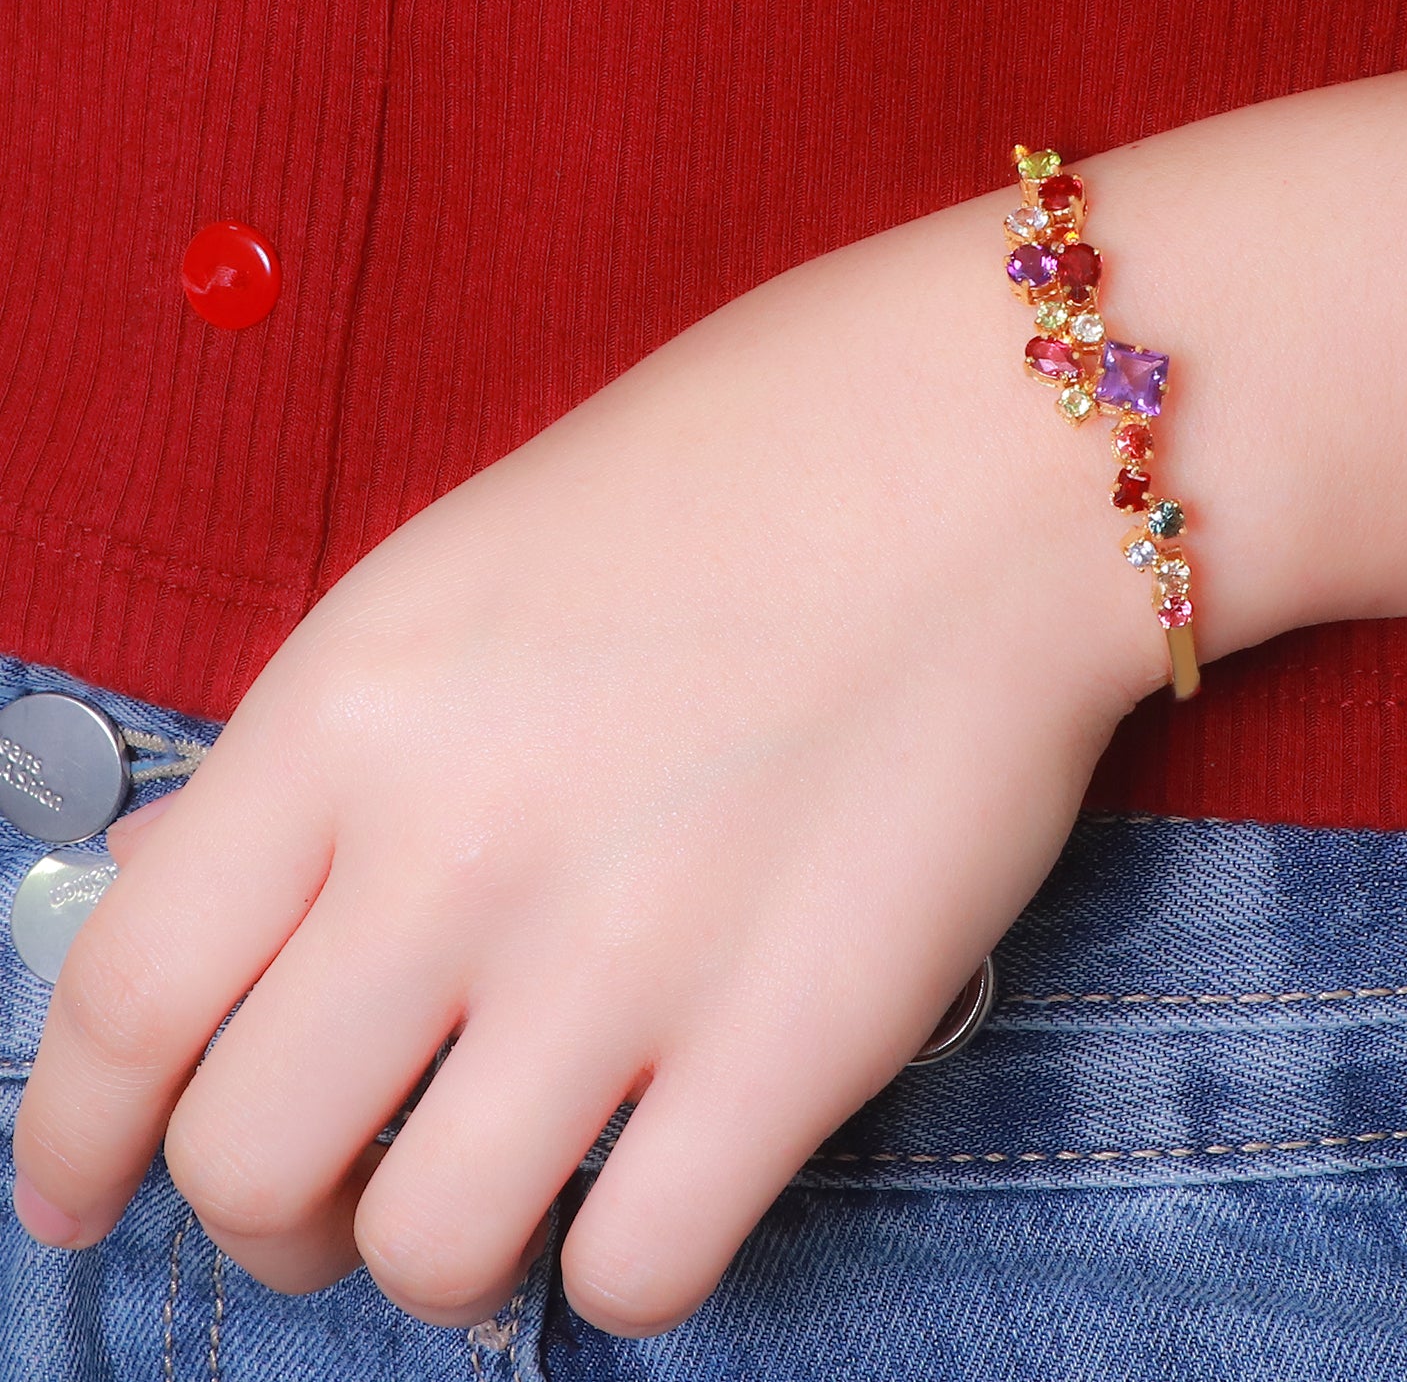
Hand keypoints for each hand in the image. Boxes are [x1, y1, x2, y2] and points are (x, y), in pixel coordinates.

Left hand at [10, 186, 1174, 1334]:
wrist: (998, 450)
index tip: (84, 1191)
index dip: (76, 1136)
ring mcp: (627, 955)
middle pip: (250, 1165)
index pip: (125, 999)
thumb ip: (340, 755)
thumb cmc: (750, 467)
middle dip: (276, 1214)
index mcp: (351, 704)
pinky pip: (635, 1274)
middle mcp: (456, 846)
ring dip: (446, 1246)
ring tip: (517, 1177)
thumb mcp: (479, 566)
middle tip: (346, 1184)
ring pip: (429, 1254)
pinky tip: (666, 1168)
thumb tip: (227, 916)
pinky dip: (625, 1257)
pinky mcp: (797, 1039)